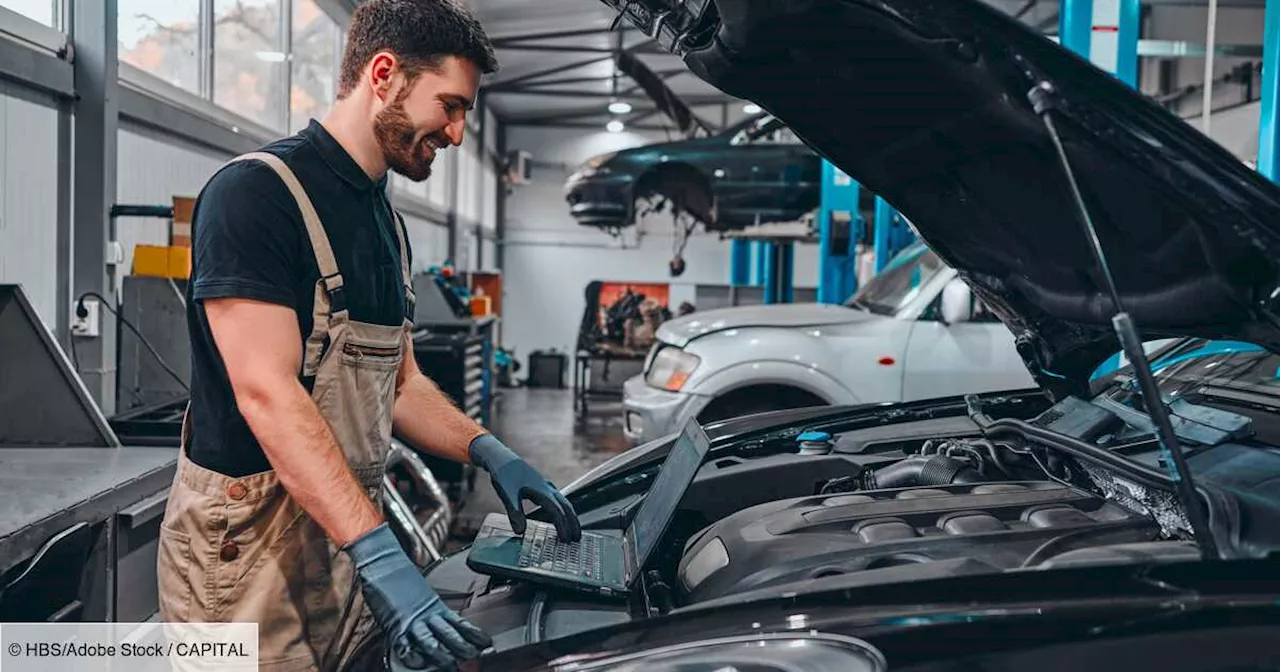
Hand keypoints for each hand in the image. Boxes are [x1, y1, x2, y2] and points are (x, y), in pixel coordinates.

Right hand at [345, 524, 491, 669]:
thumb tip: (450, 630)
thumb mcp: (425, 598)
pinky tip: (418, 662)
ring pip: (430, 641)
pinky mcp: (394, 627)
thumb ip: (435, 614)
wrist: (384, 566)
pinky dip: (411, 655)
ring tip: (451, 665)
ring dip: (441, 655)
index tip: (487, 644)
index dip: (474, 634)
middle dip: (462, 647)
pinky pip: (404, 645)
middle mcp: (427, 616)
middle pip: (449, 634)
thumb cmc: (402, 582)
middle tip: (474, 657)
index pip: (460, 623)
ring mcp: (411, 622)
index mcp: (436, 608)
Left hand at [469, 434, 581, 541]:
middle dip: (573, 523)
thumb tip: (520, 532)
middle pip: (566, 507)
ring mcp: (546, 486)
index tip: (566, 539)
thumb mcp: (507, 494)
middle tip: (576, 539)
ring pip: (564, 503)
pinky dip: (563, 511)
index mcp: (541, 490)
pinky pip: (558, 500)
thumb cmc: (504, 474)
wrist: (501, 458)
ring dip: (570, 517)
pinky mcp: (542, 486)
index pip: (557, 511)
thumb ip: (515, 513)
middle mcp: (547, 488)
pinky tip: (559, 517)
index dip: (563, 526)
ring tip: (573, 531)